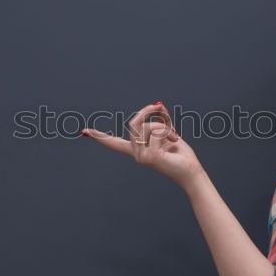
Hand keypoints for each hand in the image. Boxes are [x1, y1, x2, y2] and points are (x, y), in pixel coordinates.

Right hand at [81, 100, 203, 189]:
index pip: (114, 143)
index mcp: (138, 150)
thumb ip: (160, 119)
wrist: (192, 172)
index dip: (100, 136)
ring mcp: (141, 158)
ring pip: (146, 126)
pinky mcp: (150, 158)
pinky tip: (174, 142)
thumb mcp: (169, 131)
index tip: (84, 132)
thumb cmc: (181, 155)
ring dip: (163, 124)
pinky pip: (156, 131)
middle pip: (133, 123)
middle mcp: (136, 155)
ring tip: (173, 135)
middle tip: (161, 107)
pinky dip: (168, 131)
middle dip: (147, 111)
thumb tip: (157, 104)